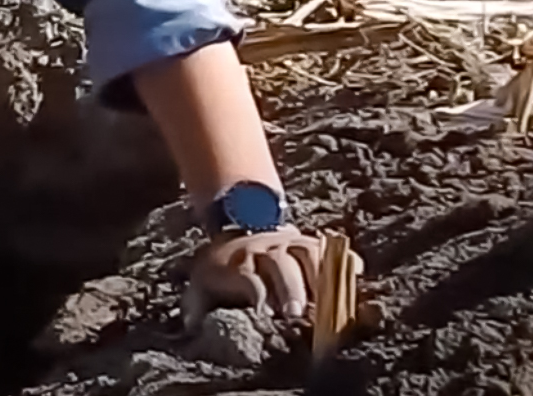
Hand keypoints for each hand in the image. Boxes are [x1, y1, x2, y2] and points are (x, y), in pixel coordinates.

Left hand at [187, 227, 349, 322]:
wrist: (238, 220)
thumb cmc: (221, 268)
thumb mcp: (201, 282)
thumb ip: (196, 305)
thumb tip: (193, 326)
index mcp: (237, 263)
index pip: (249, 279)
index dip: (259, 297)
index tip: (267, 316)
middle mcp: (264, 249)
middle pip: (281, 266)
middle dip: (291, 290)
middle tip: (297, 314)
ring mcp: (289, 242)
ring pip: (308, 253)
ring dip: (320, 276)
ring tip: (329, 300)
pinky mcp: (308, 241)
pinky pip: (329, 247)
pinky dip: (344, 258)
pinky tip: (355, 270)